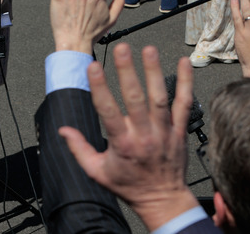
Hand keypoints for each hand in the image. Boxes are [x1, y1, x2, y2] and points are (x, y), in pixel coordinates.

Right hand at [59, 44, 197, 230]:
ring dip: (154, 72)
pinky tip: (185, 62)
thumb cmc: (128, 186)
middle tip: (122, 49)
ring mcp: (164, 132)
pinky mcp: (180, 131)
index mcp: (122, 144)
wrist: (164, 201)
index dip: (100, 88)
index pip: (108, 112)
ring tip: (149, 49)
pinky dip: (186, 82)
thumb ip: (79, 149)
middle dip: (128, 72)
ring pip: (160, 98)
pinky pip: (184, 104)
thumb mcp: (97, 172)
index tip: (92, 67)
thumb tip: (62, 129)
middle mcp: (144, 135)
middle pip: (135, 99)